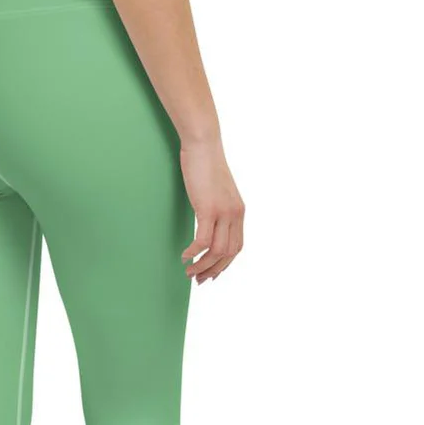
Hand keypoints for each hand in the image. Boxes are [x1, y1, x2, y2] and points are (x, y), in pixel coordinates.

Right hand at [179, 139, 244, 283]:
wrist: (203, 145)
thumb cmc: (205, 165)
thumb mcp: (216, 191)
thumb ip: (217, 208)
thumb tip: (208, 222)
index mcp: (239, 212)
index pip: (236, 247)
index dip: (224, 265)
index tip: (210, 274)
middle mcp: (235, 214)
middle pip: (228, 254)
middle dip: (212, 271)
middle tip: (197, 279)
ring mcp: (223, 212)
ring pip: (217, 251)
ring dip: (202, 265)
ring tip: (188, 271)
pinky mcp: (208, 209)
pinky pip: (203, 241)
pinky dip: (194, 252)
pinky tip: (184, 255)